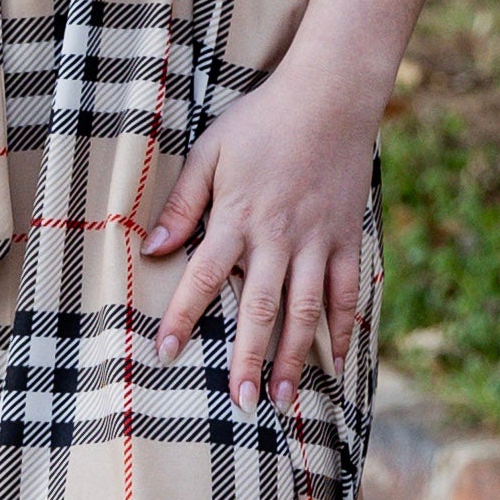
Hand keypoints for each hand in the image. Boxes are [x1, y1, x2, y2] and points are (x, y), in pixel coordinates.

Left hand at [139, 0, 440, 403]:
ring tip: (284, 399)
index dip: (182, 316)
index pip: (203, 278)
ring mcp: (318, 241)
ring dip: (295, 357)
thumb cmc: (262, 121)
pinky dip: (344, 325)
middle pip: (260, 309)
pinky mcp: (347, 236)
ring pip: (305, 310)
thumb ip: (183, 203)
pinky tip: (337, 357)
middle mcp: (278, 239)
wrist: (330, 96)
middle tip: (241, 403)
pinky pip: (348, 290)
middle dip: (249, 360)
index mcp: (237, 219)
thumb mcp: (210, 152)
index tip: (165, 352)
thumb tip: (151, 248)